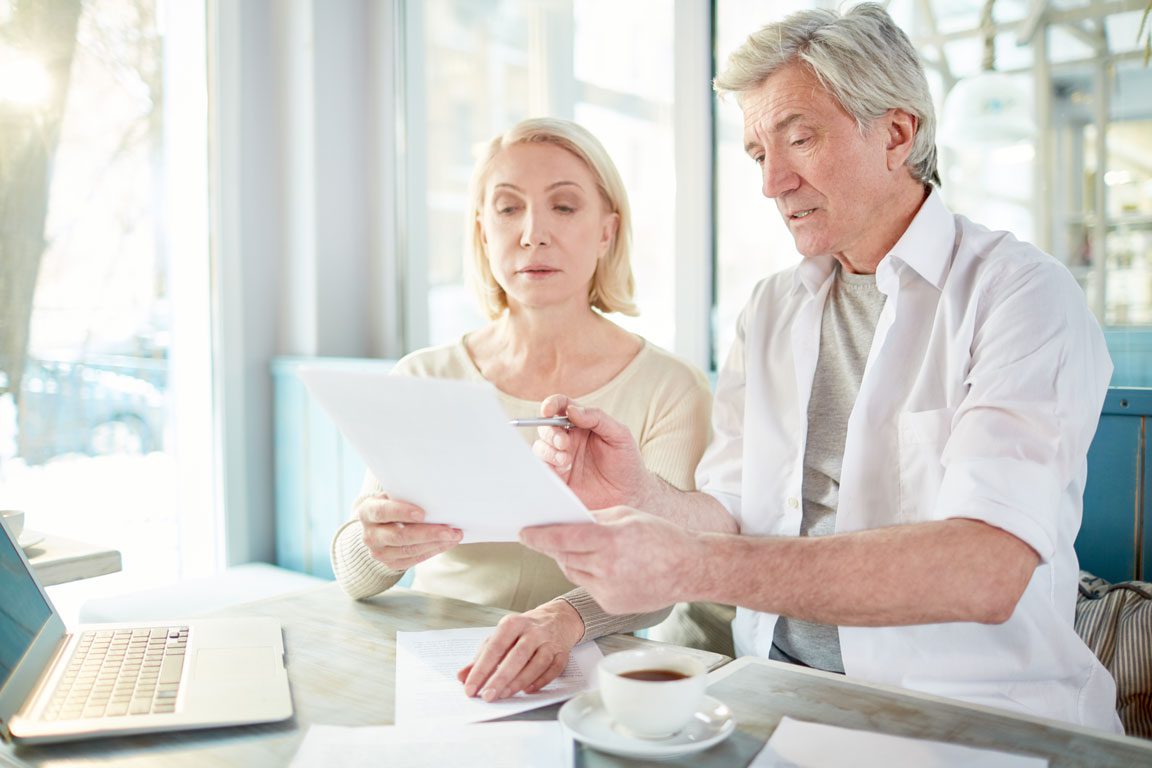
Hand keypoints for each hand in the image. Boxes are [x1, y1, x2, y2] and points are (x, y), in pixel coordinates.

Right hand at [357, 493, 461, 569]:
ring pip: (409, 550)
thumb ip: (405, 496)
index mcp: (367, 512)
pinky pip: (414, 559)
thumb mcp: (391, 496)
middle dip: (428, 533)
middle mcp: (370, 535)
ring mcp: (379, 552)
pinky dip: (433, 551)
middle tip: (450, 530)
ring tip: (454, 536)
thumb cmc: (390, 505)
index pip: (383, 512)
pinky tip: (446, 543)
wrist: (377, 525)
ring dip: (435, 543)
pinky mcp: (390, 563)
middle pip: (400, 536)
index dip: (402, 512)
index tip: (423, 513)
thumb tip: (434, 495)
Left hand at [457, 599, 584, 700]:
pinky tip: (528, 690)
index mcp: (512, 623)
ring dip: (519, 681)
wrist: (557, 618)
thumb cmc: (523, 631)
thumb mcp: (500, 637)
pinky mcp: (562, 653)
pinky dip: (540, 681)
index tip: (470, 687)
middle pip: (517, 656)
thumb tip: (462, 676)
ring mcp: (549, 642)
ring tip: (503, 695)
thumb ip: (481, 657)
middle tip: (487, 696)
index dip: (481, 669)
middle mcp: (532, 631)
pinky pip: (553, 670)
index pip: (494, 647)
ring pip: (536, 664)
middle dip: (500, 678)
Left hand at [521, 507, 696, 613]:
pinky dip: (588, 574)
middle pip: (564, 556)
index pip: (563, 538)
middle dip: (554, 546)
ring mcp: (609, 590)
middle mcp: (607, 568)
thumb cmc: (662, 536)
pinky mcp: (611, 605)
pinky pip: (587, 586)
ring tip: (585, 549)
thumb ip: (594, 519)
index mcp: (611, 540)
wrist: (690, 569)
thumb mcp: (627, 516)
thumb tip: (567, 521)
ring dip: (571, 559)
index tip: (524, 533)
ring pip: (573, 572)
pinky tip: (604, 566)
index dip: (539, 536)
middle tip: (548, 536)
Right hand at [531, 395, 652, 509]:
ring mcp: (562, 458)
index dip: (551, 404)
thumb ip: (597, 418)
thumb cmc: (627, 462)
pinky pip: (542, 469)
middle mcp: (569, 439)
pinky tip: (562, 470)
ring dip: (548, 450)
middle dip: (551, 432)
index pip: (562, 407)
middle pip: (546, 427)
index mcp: (583, 424)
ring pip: (540, 447)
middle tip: (564, 443)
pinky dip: (545, 466)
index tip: (547, 410)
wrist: (630, 495)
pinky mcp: (558, 479)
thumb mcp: (619, 435)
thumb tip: (571, 410)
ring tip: (567, 461)